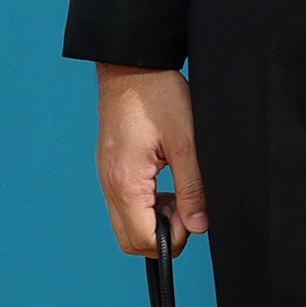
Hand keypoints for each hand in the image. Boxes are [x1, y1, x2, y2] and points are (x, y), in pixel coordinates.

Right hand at [95, 65, 207, 255]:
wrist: (132, 66)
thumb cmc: (157, 96)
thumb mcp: (186, 142)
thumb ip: (192, 188)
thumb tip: (198, 225)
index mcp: (126, 182)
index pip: (142, 239)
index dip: (172, 239)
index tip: (192, 217)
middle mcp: (110, 185)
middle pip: (130, 240)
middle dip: (161, 237)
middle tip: (186, 211)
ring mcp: (107, 177)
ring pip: (126, 224)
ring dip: (154, 221)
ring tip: (178, 196)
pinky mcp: (111, 169)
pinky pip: (124, 204)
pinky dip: (146, 205)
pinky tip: (165, 186)